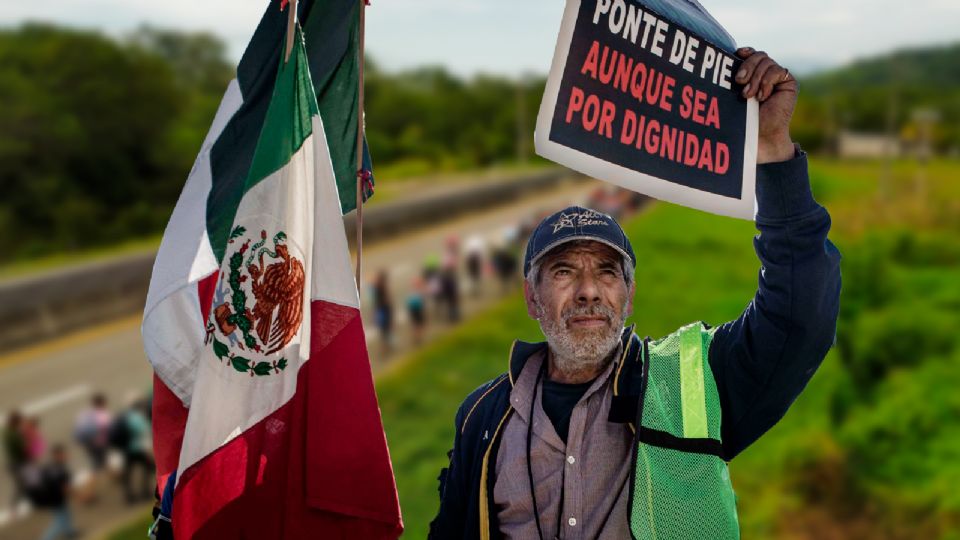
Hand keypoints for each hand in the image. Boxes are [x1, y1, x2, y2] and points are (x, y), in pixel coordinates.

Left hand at [735, 47, 797, 163]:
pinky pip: (777, 70)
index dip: (744, 52)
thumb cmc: (742, 119)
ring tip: (748, 96)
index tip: (736, 54)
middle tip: (738, 81)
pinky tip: (762, 97)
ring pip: (766, 61)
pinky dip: (766, 82)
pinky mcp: (788, 82)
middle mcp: (766, 73)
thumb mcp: (734, 94)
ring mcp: (777, 77)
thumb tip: (729, 55)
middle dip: (747, 66)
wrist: (759, 136)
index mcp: (752, 74)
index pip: (750, 54)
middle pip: (758, 55)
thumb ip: (736, 77)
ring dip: (755, 78)